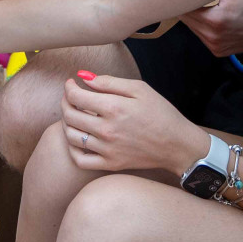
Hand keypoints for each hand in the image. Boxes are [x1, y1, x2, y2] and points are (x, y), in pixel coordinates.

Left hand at [61, 70, 207, 176]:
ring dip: (66, 122)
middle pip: (70, 116)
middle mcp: (107, 130)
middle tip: (70, 97)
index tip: (71, 83)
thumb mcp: (139, 89)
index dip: (69, 87)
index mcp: (114, 108)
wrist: (177, 145)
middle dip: (65, 102)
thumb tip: (83, 77)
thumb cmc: (160, 113)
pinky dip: (72, 148)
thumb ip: (109, 82)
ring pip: (71, 136)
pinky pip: (80, 159)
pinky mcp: (110, 164)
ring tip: (72, 114)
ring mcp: (107, 150)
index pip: (76, 97)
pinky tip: (77, 138)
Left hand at [178, 0, 242, 57]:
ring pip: (193, 29)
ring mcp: (215, 46)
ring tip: (200, 6)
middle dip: (187, 9)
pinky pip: (202, 37)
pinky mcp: (218, 51)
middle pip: (187, 20)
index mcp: (215, 20)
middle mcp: (213, 36)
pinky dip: (202, 28)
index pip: (186, 10)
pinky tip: (209, 18)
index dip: (183, 0)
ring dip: (194, 18)